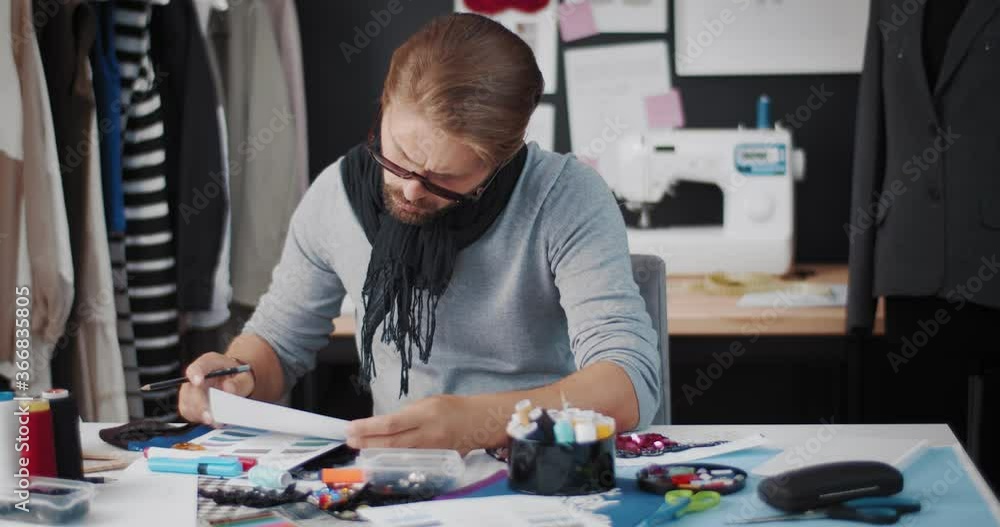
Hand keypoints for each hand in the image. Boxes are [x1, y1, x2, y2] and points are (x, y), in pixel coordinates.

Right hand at [178, 352, 254, 424]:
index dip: (195, 373)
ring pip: (187, 403)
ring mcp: (191, 390)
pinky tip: (213, 421)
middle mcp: (196, 376)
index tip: (198, 382)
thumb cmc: (238, 377)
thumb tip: (228, 389)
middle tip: (210, 417)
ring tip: (216, 422)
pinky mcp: (189, 404)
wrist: (235, 382)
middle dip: (199, 404)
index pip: (198, 366)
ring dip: (200, 414)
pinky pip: (189, 413)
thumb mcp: (245, 377)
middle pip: (190, 389)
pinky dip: (200, 419)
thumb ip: (238, 383)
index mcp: (210, 362)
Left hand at [345, 395, 489, 454]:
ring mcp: (432, 450)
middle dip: (367, 442)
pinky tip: (381, 458)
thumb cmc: (452, 407)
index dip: (368, 428)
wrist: (478, 421)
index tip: (351, 428)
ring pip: (398, 455)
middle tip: (350, 441)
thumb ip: (407, 414)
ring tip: (360, 449)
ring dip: (376, 452)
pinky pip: (410, 462)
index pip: (391, 423)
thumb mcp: (428, 402)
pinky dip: (393, 460)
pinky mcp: (435, 461)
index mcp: (425, 414)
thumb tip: (383, 425)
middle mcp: (428, 434)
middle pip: (392, 443)